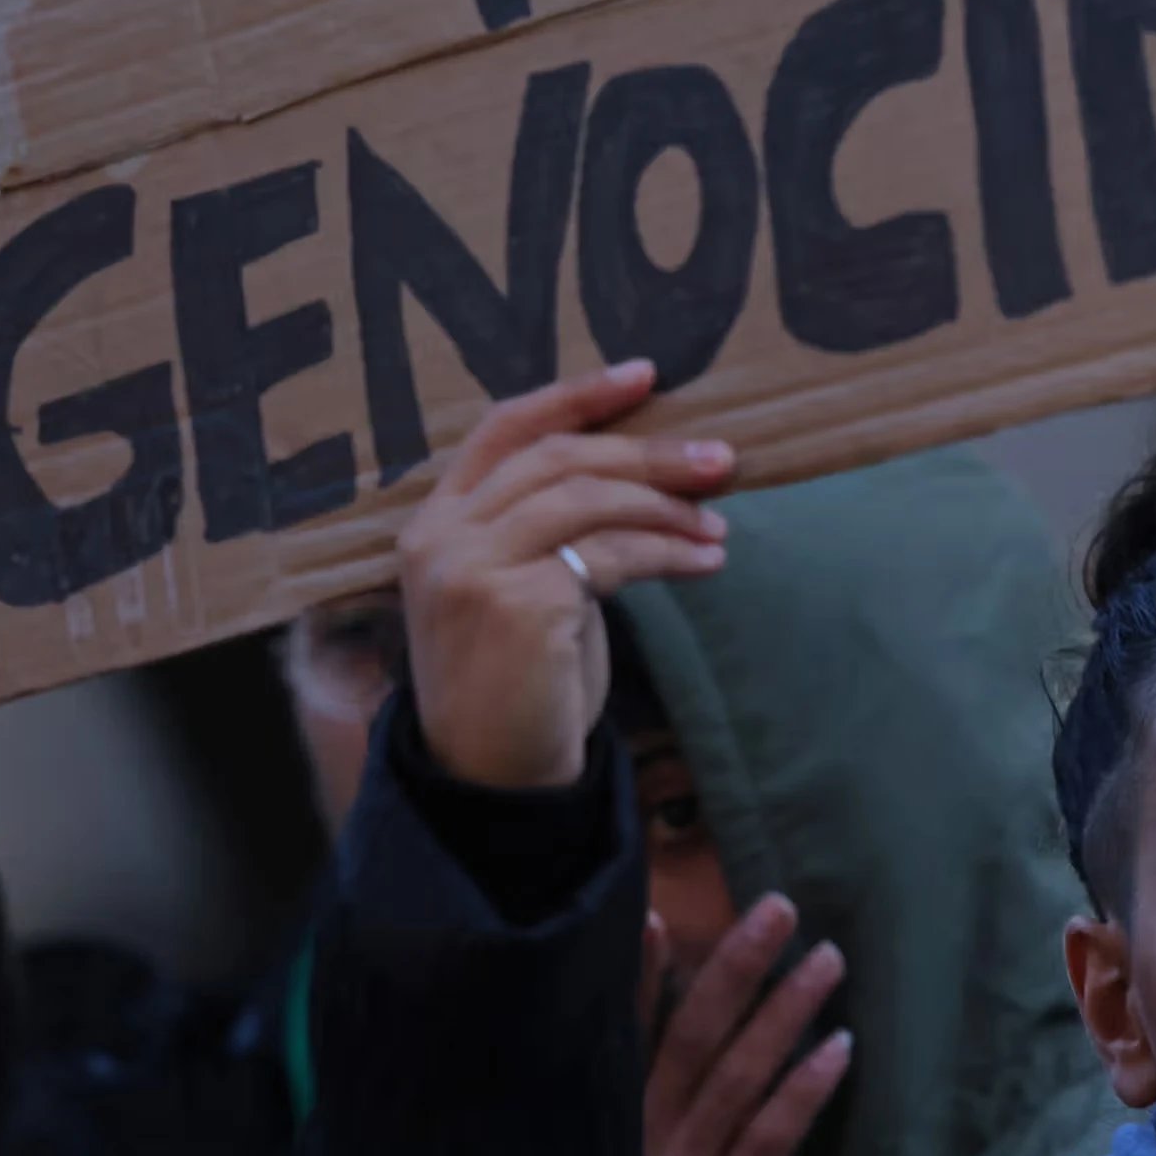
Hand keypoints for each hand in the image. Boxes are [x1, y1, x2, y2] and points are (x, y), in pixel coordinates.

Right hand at [396, 361, 734, 791]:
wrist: (493, 780)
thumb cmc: (521, 682)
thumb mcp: (521, 587)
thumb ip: (551, 528)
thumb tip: (650, 471)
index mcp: (433, 522)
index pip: (504, 428)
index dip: (575, 394)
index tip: (644, 375)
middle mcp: (441, 536)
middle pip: (559, 458)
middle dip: (648, 452)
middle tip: (721, 458)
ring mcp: (473, 567)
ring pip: (589, 499)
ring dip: (667, 505)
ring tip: (718, 523)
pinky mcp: (518, 602)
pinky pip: (612, 553)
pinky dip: (670, 551)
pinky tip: (708, 561)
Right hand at [640, 897, 852, 1155]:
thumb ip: (650, 1100)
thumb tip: (671, 1023)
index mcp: (616, 1126)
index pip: (623, 1038)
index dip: (636, 978)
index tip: (655, 915)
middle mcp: (642, 1143)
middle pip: (691, 1039)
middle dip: (736, 968)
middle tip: (779, 909)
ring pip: (738, 1077)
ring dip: (785, 1011)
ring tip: (826, 960)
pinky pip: (770, 1137)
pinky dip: (804, 1088)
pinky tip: (839, 1048)